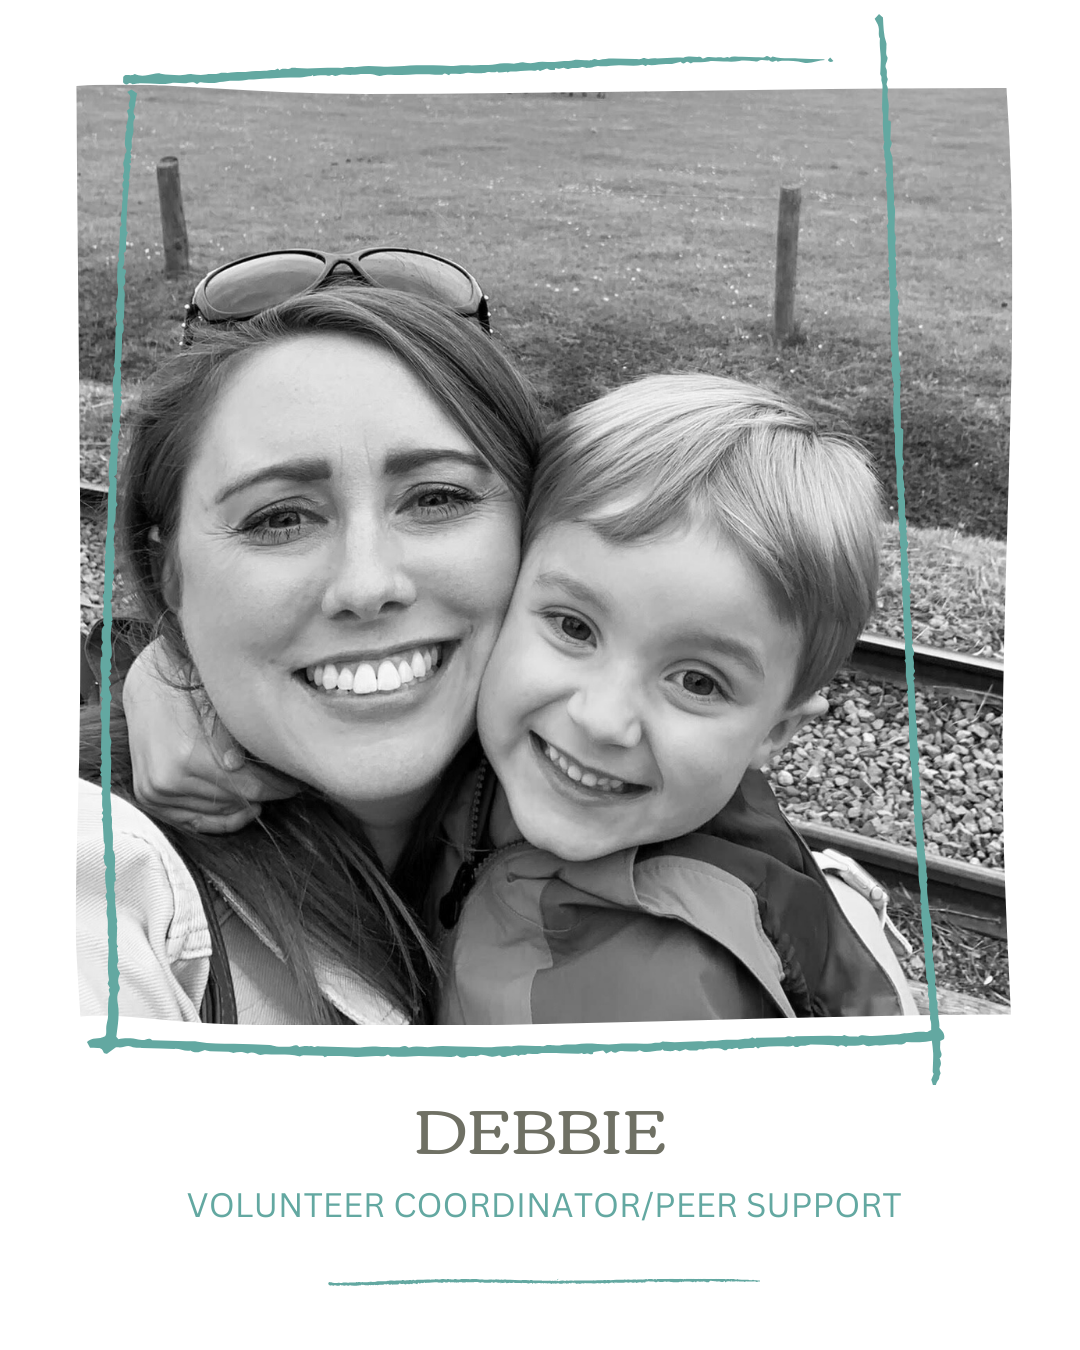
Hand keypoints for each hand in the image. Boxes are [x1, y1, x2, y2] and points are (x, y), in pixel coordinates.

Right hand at [122, 639, 299, 832]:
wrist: (147, 687)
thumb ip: (240, 741)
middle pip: (236, 801)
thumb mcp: (222, 708)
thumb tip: (260, 770)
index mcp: (190, 757)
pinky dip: (219, 819)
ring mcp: (156, 792)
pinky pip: (192, 821)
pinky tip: (241, 809)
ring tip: (265, 796)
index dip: (279, 787)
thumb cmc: (190, 691)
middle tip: (287, 787)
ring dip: (243, 806)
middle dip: (265, 794)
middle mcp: (169, 780)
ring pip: (216, 813)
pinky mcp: (150, 797)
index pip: (251, 787)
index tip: (297, 783)